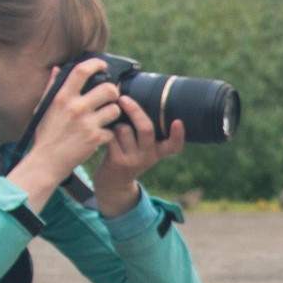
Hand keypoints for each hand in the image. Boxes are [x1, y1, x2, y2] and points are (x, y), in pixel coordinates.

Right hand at [9, 60, 122, 208]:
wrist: (47, 161)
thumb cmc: (45, 135)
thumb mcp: (43, 108)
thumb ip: (52, 87)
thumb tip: (58, 69)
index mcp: (62, 97)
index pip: (82, 71)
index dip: (96, 64)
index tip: (102, 66)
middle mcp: (76, 108)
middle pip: (108, 89)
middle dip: (113, 92)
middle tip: (110, 97)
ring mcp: (87, 123)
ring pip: (115, 109)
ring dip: (113, 113)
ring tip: (106, 117)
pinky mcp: (95, 139)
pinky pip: (112, 130)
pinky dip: (109, 134)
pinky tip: (101, 136)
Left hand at [94, 95, 185, 217]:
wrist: (112, 185)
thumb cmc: (127, 156)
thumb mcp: (142, 148)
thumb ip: (143, 131)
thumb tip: (134, 96)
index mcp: (158, 152)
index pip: (174, 145)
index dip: (178, 134)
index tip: (178, 121)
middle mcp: (149, 157)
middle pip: (146, 128)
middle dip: (134, 110)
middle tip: (124, 98)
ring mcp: (133, 160)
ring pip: (124, 129)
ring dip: (116, 123)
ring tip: (114, 128)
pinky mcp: (117, 161)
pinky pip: (111, 136)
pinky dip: (106, 130)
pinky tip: (104, 134)